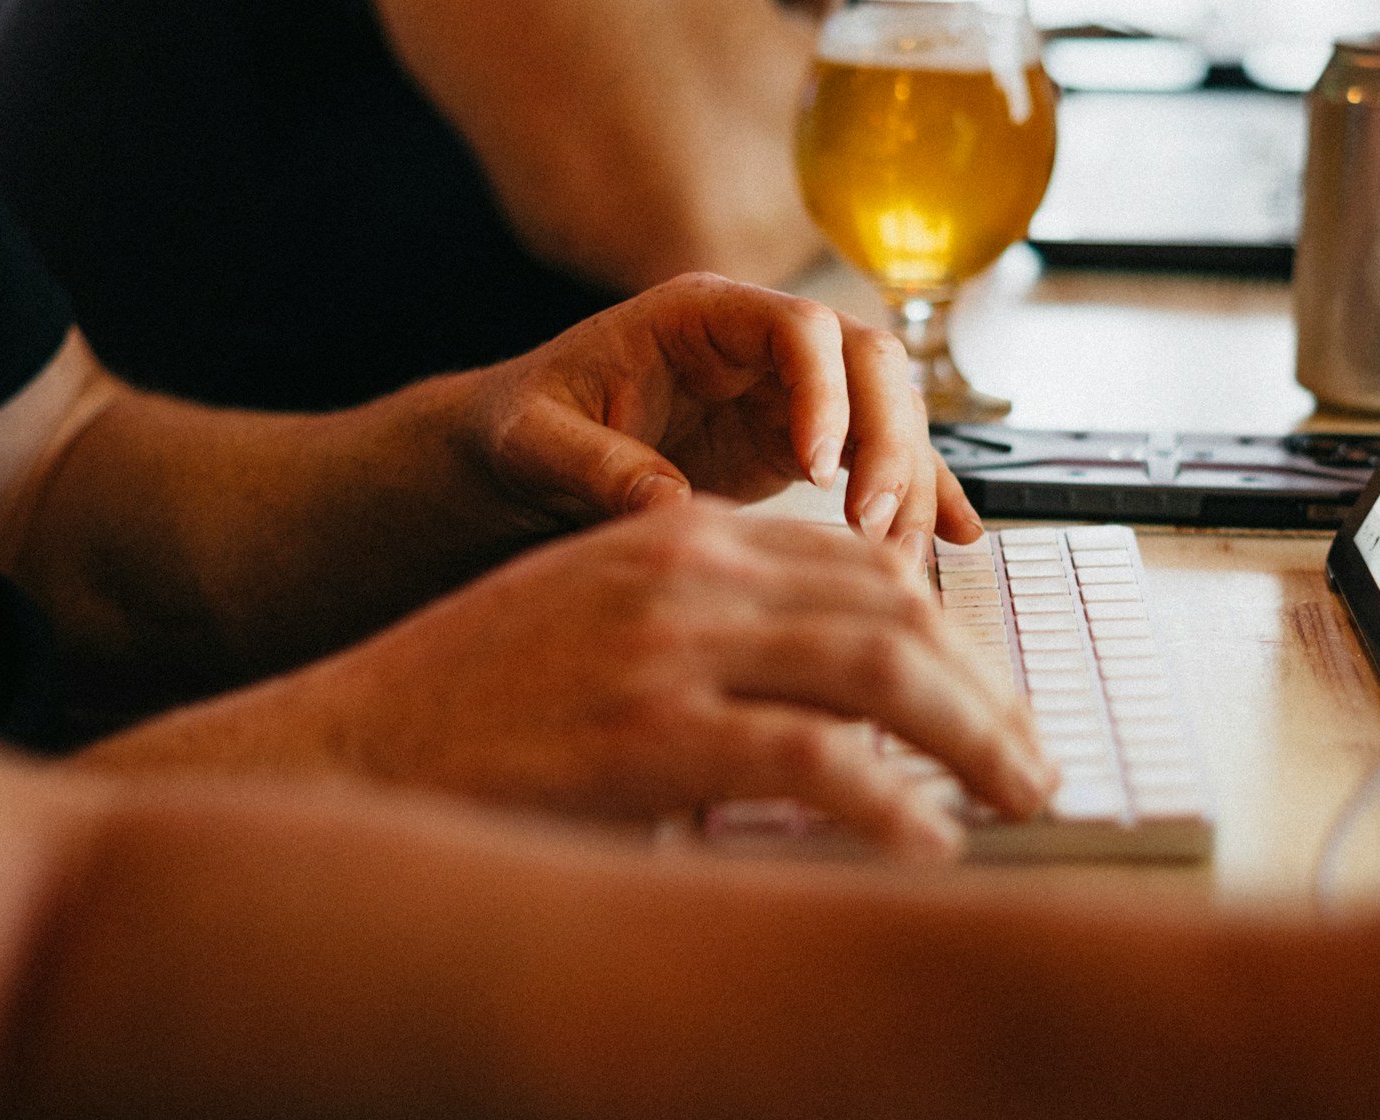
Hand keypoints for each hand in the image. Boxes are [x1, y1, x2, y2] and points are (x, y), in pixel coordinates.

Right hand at [302, 501, 1052, 858]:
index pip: (860, 563)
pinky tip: (927, 847)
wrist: (351, 747)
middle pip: (892, 608)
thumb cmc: (475, 698)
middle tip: (1028, 755)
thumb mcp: (599, 617)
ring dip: (973, 736)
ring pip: (880, 671)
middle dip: (984, 685)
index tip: (988, 695)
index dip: (948, 631)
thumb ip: (710, 630)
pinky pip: (817, 762)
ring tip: (1019, 795)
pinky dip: (891, 805)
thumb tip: (825, 696)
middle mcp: (687, 571)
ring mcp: (669, 650)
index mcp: (680, 532)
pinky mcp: (649, 737)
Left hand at [467, 272, 981, 551]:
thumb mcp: (536, 442)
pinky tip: (957, 537)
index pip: (802, 328)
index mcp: (701, 316)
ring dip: (908, 485)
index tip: (816, 469)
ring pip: (891, 417)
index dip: (824, 392)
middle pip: (870, 366)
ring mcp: (791, 395)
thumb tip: (672, 508)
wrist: (519, 456)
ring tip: (897, 564)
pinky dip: (921, 496)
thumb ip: (599, 468)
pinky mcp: (802, 445)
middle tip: (871, 528)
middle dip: (889, 444)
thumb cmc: (523, 429)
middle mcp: (761, 346)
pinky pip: (880, 461)